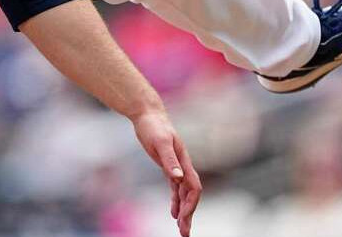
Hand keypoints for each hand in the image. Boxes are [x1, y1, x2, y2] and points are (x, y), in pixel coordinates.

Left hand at [132, 108, 200, 236]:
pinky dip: (175, 201)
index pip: (194, 188)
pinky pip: (175, 189)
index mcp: (184, 162)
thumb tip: (178, 179)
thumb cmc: (154, 127)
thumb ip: (169, 161)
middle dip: (189, 215)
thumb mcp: (160, 143)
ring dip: (184, 211)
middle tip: (184, 233)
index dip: (190, 205)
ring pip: (184, 194)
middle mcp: (183, 167)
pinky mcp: (168, 166)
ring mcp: (176, 167)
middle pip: (191, 195)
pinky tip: (173, 213)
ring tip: (181, 228)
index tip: (183, 219)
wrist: (148, 115)